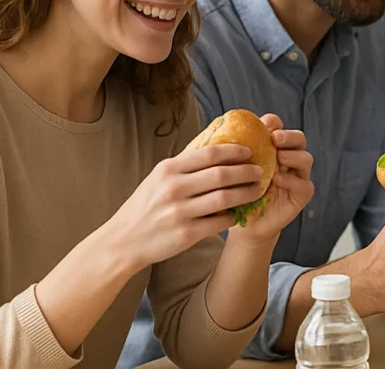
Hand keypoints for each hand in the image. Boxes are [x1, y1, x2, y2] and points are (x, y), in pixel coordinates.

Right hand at [108, 144, 265, 270]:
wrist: (124, 240)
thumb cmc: (145, 206)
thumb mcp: (158, 178)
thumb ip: (184, 164)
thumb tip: (215, 144)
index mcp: (168, 170)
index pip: (209, 153)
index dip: (234, 151)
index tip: (249, 152)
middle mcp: (174, 188)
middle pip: (221, 174)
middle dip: (246, 172)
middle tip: (260, 171)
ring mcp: (180, 212)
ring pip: (225, 198)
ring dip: (247, 193)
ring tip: (258, 189)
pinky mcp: (187, 234)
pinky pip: (220, 221)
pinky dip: (234, 215)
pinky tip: (241, 211)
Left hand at [228, 114, 314, 244]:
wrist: (243, 223)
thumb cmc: (236, 193)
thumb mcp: (231, 170)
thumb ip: (233, 152)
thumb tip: (218, 126)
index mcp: (272, 148)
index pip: (279, 127)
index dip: (274, 123)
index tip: (264, 125)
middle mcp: (288, 158)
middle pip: (298, 139)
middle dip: (289, 136)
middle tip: (275, 138)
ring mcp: (297, 176)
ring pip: (306, 158)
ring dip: (293, 155)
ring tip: (278, 157)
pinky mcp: (300, 195)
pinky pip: (304, 184)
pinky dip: (292, 180)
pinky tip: (278, 179)